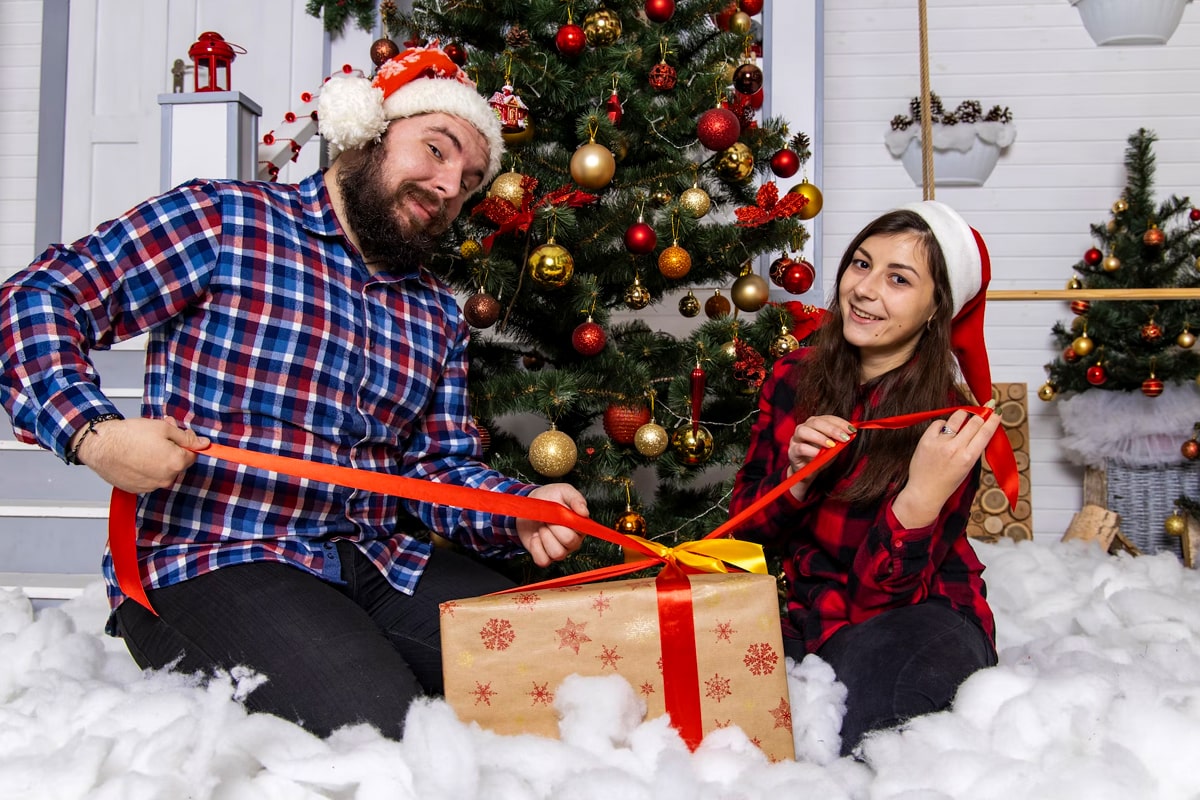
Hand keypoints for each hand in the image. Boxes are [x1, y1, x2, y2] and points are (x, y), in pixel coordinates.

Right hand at [75, 418, 209, 493]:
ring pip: (163, 472)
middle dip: (171, 449)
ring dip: (158, 460)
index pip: (192, 454)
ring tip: (143, 446)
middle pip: (177, 463)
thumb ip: (187, 437)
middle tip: (157, 436)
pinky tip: (135, 457)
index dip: (185, 442)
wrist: (101, 446)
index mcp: (176, 462)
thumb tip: (204, 443)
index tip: (176, 436)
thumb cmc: (129, 435)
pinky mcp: (138, 489)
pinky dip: (146, 469)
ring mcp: (151, 486)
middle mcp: (166, 478)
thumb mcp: (164, 428)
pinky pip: (149, 479)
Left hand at [517, 483, 588, 566]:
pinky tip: (535, 537)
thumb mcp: (563, 491)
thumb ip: (576, 498)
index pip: (582, 531)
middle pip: (569, 542)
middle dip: (554, 528)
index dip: (570, 524)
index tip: (560, 515)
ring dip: (545, 538)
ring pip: (557, 554)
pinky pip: (543, 560)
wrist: (529, 506)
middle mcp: (573, 541)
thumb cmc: (549, 498)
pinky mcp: (545, 557)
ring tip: (542, 527)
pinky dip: (536, 548)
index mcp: (580, 526)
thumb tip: (584, 511)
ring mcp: (560, 550)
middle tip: (548, 519)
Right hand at [785, 414, 855, 499]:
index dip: (840, 422)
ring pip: (804, 431)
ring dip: (820, 437)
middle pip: (815, 422)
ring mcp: (796, 439)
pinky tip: (820, 454)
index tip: (852, 430)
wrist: (808, 472)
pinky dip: (812, 450)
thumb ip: (839, 440)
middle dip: (832, 429)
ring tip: (832, 445)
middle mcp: (803, 428)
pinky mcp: (792, 452)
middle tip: (844, 438)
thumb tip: (851, 433)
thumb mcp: (833, 447)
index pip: (827, 418)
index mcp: (814, 424)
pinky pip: (800, 448)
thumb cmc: (820, 457)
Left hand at [893, 402, 1001, 528]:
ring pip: (956, 417)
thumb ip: (974, 450)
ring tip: (964, 417)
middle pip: (973, 422)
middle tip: (981, 413)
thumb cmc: (948, 482)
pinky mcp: (926, 440)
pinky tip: (945, 430)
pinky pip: (938, 423)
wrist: (925, 491)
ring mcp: (940, 443)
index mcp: (968, 458)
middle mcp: (955, 448)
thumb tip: (980, 429)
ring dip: (963, 415)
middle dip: (980, 416)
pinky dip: (944, 424)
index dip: (993, 420)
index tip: (996, 412)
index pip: (985, 432)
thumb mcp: (968, 468)